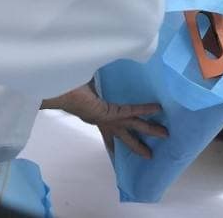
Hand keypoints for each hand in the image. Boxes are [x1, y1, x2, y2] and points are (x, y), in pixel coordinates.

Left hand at [42, 85, 167, 158]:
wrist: (57, 94)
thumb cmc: (68, 89)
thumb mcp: (85, 86)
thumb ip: (96, 83)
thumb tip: (103, 69)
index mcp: (97, 115)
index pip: (110, 131)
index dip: (116, 142)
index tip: (123, 148)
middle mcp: (104, 120)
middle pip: (125, 136)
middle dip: (138, 145)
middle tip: (150, 155)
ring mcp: (108, 118)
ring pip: (133, 126)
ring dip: (149, 130)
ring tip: (165, 135)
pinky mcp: (109, 112)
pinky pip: (131, 110)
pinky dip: (145, 108)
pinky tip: (157, 107)